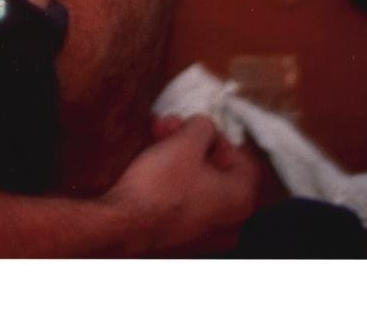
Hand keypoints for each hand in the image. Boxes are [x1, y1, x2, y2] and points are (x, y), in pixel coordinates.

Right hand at [106, 114, 259, 255]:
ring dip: (179, 158)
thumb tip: (205, 127)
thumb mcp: (185, 143)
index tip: (193, 125)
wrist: (123, 226)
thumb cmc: (161, 185)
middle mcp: (229, 223)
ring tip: (154, 138)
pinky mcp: (179, 240)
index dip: (216, 136)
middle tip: (168, 126)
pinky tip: (152, 165)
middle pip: (216, 171)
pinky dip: (173, 182)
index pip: (242, 160)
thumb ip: (203, 127)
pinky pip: (184, 203)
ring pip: (198, 186)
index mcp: (241, 200)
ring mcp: (204, 236)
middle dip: (191, 143)